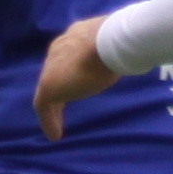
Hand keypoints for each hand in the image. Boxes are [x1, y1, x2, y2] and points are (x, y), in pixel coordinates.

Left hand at [33, 17, 118, 140]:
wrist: (110, 41)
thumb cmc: (120, 41)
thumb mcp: (116, 46)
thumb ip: (113, 53)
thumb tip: (129, 58)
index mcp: (75, 37)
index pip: (69, 56)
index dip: (71, 71)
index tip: (77, 84)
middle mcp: (59, 49)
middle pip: (55, 72)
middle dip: (59, 89)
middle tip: (60, 107)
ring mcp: (51, 67)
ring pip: (48, 90)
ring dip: (52, 109)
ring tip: (54, 126)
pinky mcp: (48, 86)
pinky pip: (43, 107)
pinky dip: (48, 121)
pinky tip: (55, 136)